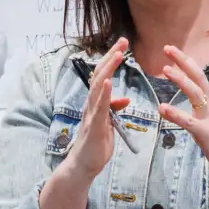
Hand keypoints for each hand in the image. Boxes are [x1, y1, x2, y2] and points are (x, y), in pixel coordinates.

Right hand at [36, 40, 131, 208]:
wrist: (83, 166)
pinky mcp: (94, 127)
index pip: (103, 76)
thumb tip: (125, 98)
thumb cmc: (95, 146)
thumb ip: (113, 109)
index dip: (112, 59)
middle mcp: (90, 105)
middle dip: (111, 57)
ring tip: (117, 54)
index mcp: (95, 103)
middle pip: (99, 75)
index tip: (122, 44)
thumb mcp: (108, 123)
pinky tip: (108, 81)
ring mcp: (91, 115)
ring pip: (98, 87)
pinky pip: (99, 107)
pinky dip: (103, 93)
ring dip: (108, 69)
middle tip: (123, 41)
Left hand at [154, 46, 208, 208]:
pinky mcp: (206, 133)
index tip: (172, 50)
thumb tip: (188, 105)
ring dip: (180, 80)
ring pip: (195, 94)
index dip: (186, 62)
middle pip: (198, 78)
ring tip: (165, 69)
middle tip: (167, 47)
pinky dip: (175, 114)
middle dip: (183, 62)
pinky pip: (189, 121)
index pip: (198, 76)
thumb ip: (199, 112)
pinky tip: (162, 108)